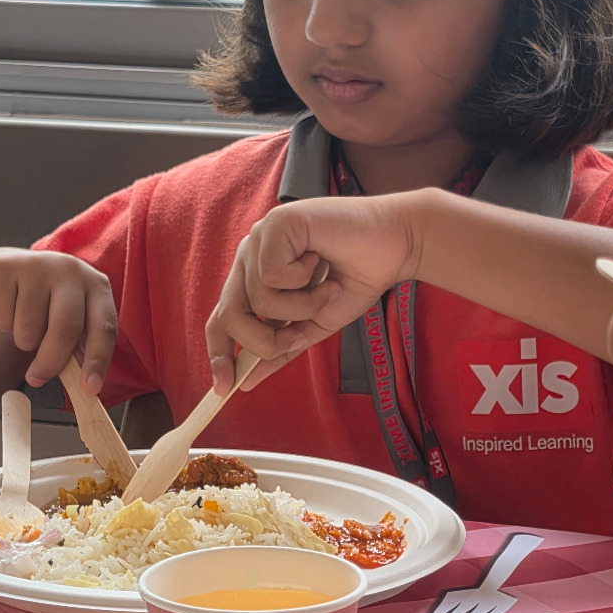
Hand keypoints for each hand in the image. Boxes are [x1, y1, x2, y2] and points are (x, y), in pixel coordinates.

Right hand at [0, 247, 117, 393]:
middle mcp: (71, 270)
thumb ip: (79, 350)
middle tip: (38, 379)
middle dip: (51, 362)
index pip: (104, 327)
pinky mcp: (3, 268)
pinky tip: (8, 310)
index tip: (89, 389)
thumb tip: (83, 390)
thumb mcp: (73, 323)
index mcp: (97, 286)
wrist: (10, 274)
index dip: (98, 360)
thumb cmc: (48, 307)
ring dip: (23, 341)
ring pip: (28, 327)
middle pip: (65, 327)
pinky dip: (2, 325)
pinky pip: (1, 317)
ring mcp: (36, 264)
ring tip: (26, 328)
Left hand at [205, 194, 421, 393]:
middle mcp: (250, 256)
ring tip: (327, 288)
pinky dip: (305, 282)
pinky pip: (272, 274)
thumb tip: (247, 382)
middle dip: (264, 340)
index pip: (221, 319)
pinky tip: (322, 262)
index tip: (224, 388)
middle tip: (299, 339)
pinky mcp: (275, 224)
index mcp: (254, 278)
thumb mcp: (314, 325)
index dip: (219, 353)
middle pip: (230, 315)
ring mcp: (260, 238)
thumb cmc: (355, 279)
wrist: (394, 246)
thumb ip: (282, 349)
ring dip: (301, 307)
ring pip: (258, 300)